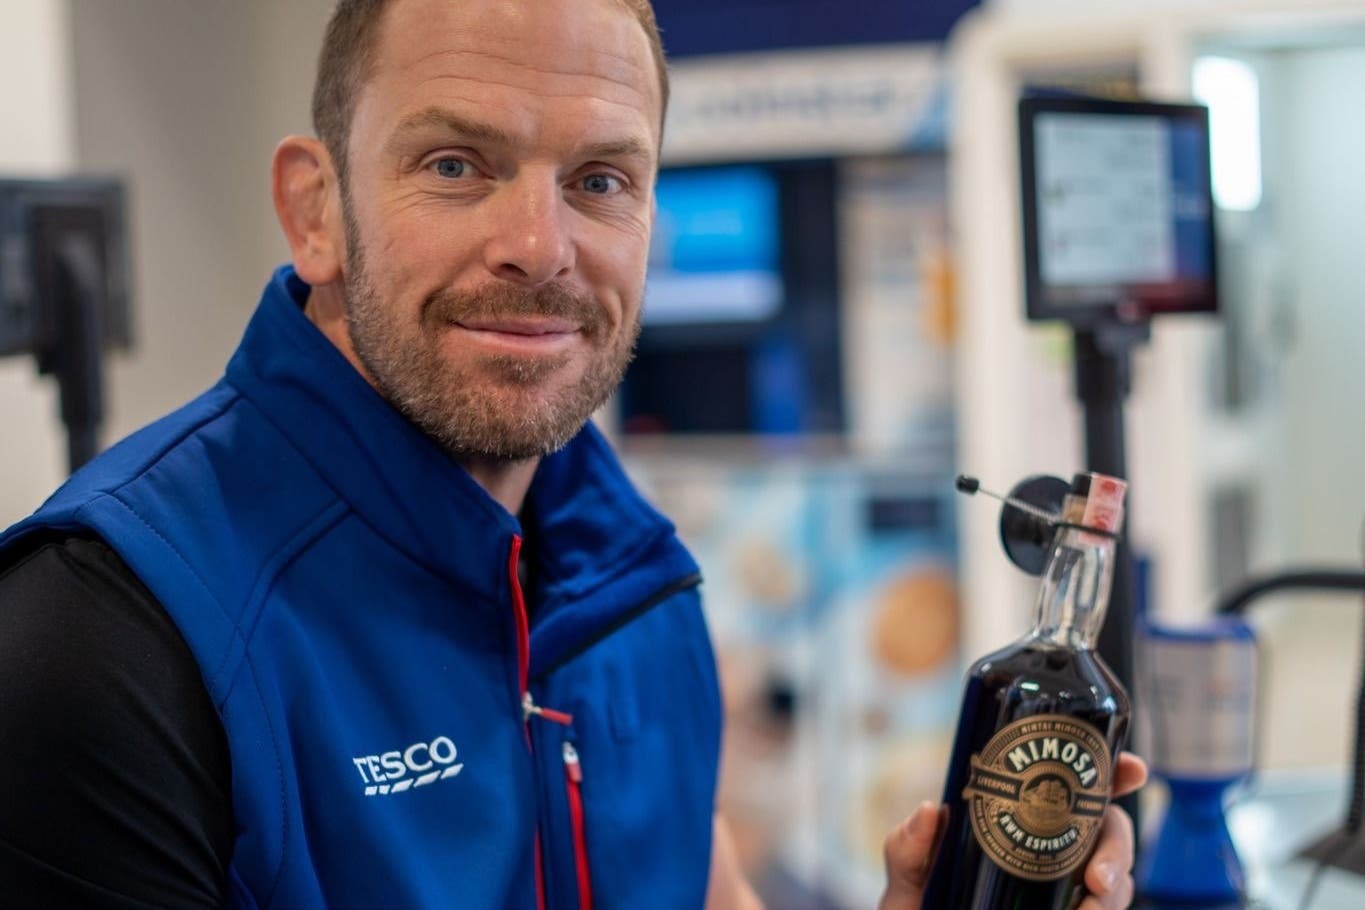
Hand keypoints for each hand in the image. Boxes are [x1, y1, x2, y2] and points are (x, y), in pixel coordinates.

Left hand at [878, 751, 1148, 909]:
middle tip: (1096, 879)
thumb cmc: (922, 907)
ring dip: (1116, 893)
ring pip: (1117, 882)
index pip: (1077, 789)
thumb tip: (930, 810)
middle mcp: (1054, 850)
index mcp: (1023, 820)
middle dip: (1119, 849)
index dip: (1114, 775)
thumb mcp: (911, 877)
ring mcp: (1065, 889)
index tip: (1132, 771)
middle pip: (1110, 833)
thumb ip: (908, 848)